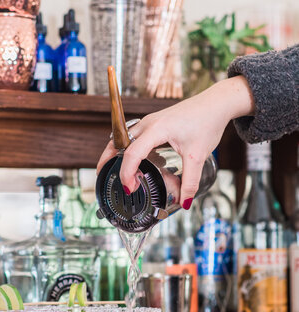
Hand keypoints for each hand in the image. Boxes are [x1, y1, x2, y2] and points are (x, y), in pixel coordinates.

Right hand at [97, 75, 253, 208]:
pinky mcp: (155, 123)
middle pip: (118, 141)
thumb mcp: (198, 156)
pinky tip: (134, 161)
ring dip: (115, 153)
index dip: (127, 173)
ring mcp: (150, 121)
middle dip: (107, 159)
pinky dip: (128, 149)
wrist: (216, 103)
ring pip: (124, 137)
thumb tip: (183, 202)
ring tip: (112, 170)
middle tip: (101, 176)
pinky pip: (134, 136)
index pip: (133, 153)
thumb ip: (190, 181)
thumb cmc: (207, 122)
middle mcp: (149, 123)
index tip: (130, 188)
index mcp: (157, 129)